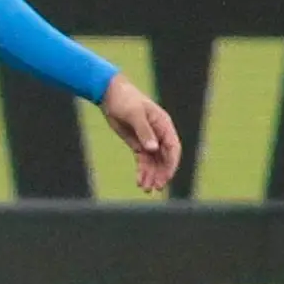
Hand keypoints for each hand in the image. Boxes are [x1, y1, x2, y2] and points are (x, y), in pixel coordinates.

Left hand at [98, 75, 183, 195]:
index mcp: (163, 125)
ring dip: (152, 175)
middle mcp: (159, 134)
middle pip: (165, 158)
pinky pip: (143, 161)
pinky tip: (140, 181)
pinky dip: (142, 171)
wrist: (110, 95)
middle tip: (156, 187)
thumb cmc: (125, 99)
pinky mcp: (138, 144)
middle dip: (161, 173)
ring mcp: (149, 140)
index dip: (171, 163)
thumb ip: (144, 131)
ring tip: (146, 189)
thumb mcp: (134, 114)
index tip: (166, 176)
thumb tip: (154, 148)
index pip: (173, 147)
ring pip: (154, 162)